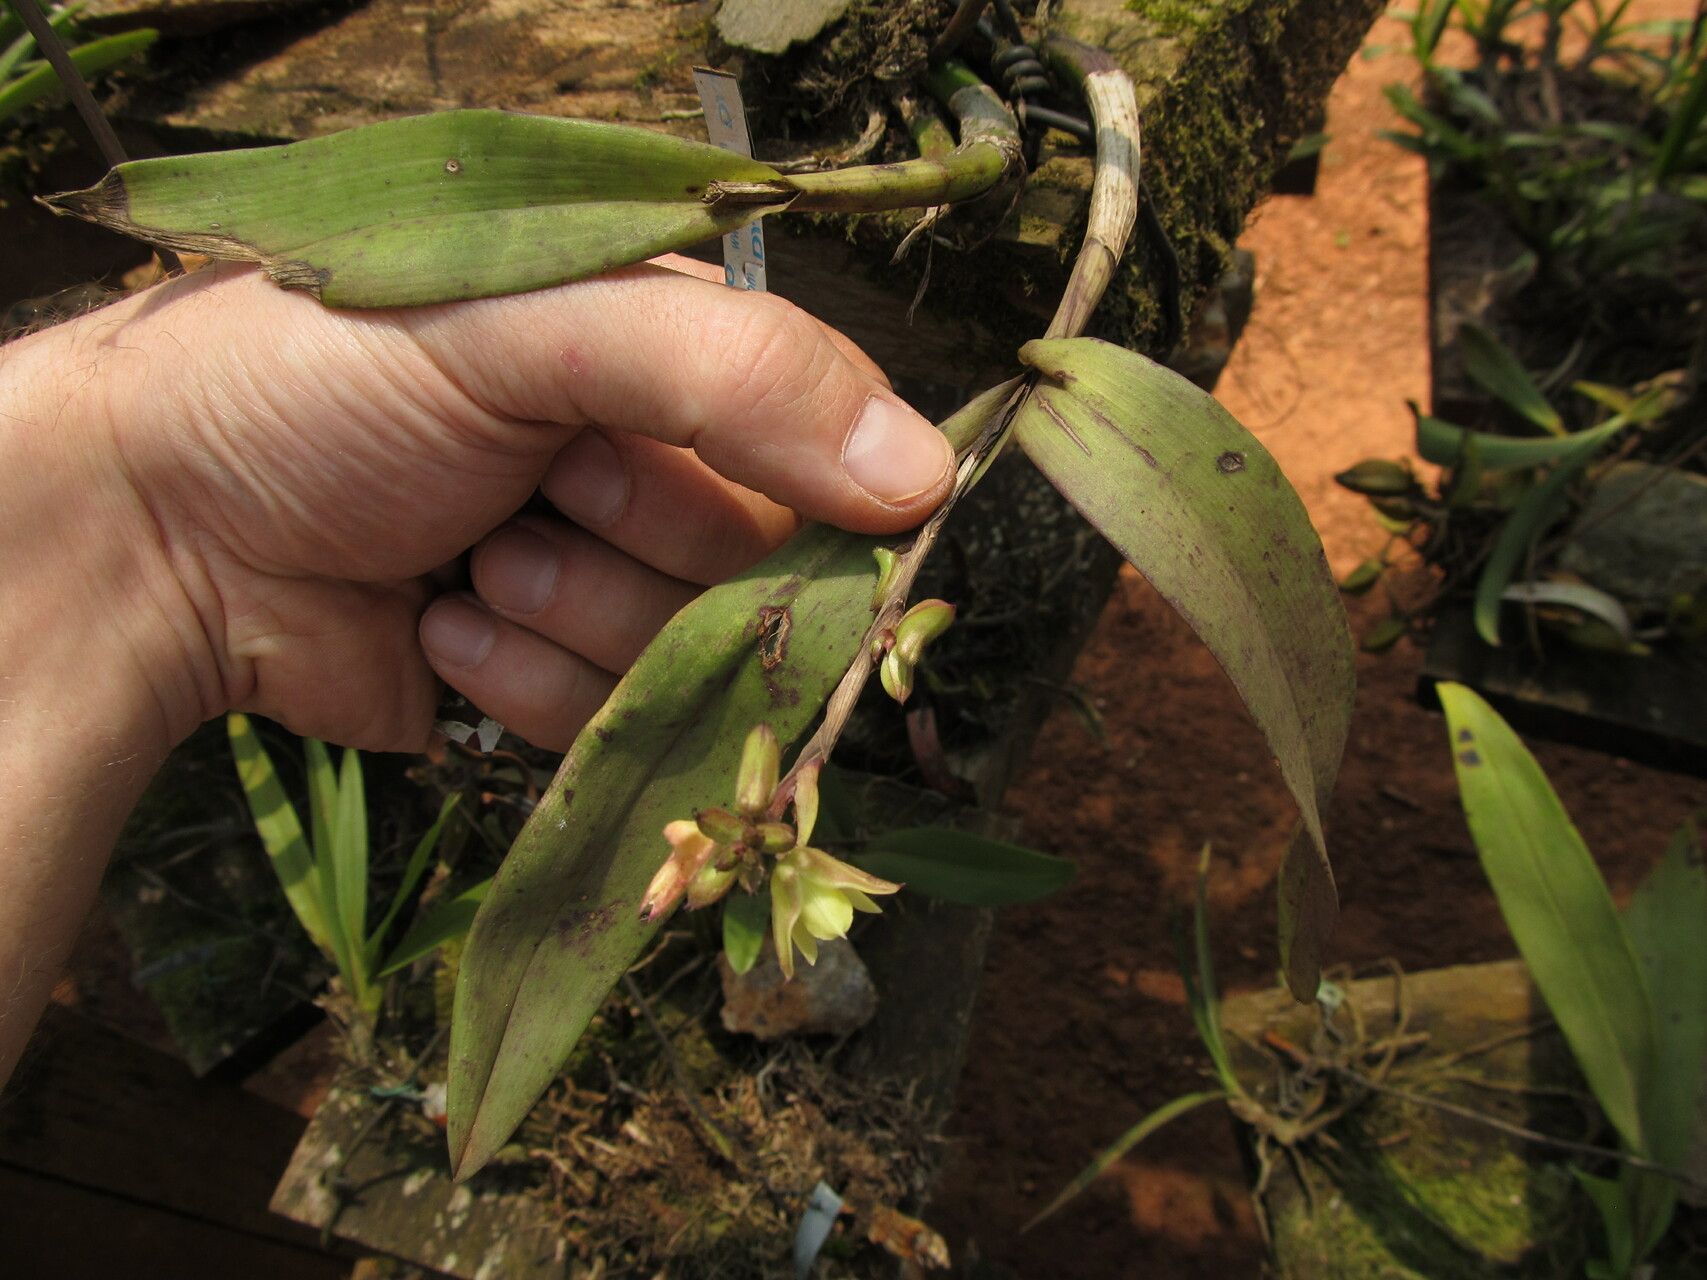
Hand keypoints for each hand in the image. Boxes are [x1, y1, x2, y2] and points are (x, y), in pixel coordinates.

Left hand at [10, 255, 952, 753]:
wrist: (150, 526)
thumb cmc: (322, 381)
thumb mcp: (526, 321)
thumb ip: (730, 369)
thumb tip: (929, 478)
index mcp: (679, 362)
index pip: (832, 449)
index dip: (787, 488)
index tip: (661, 468)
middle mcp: (665, 473)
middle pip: (768, 571)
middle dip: (640, 539)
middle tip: (533, 489)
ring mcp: (613, 589)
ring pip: (691, 660)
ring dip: (571, 613)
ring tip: (469, 555)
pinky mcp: (558, 693)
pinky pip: (613, 728)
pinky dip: (522, 683)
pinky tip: (442, 623)